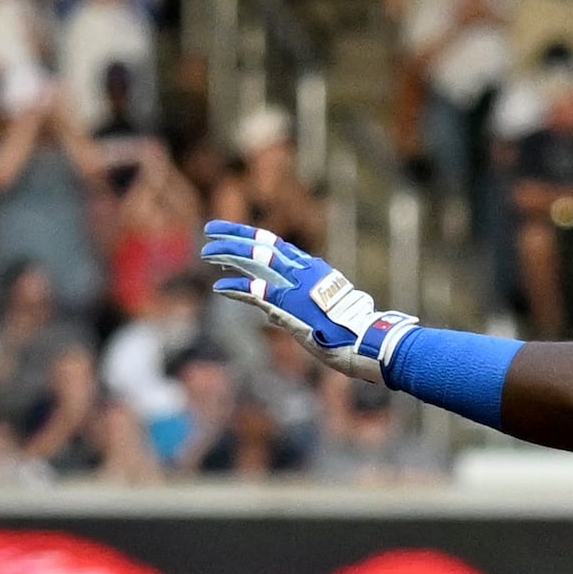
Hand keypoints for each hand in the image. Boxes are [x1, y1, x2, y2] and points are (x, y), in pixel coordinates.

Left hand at [198, 221, 408, 384]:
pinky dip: (237, 288)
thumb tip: (267, 313)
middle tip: (209, 232)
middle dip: (234, 236)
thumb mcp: (320, 312)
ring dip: (229, 255)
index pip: (276, 245)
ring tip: (207, 253)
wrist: (366, 341)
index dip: (251, 235)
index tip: (232, 232)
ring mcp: (295, 286)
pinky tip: (220, 287)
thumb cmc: (348, 331)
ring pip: (256, 260)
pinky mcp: (289, 305)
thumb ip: (290, 309)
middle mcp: (303, 271)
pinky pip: (256, 292)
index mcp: (312, 269)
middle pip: (262, 245)